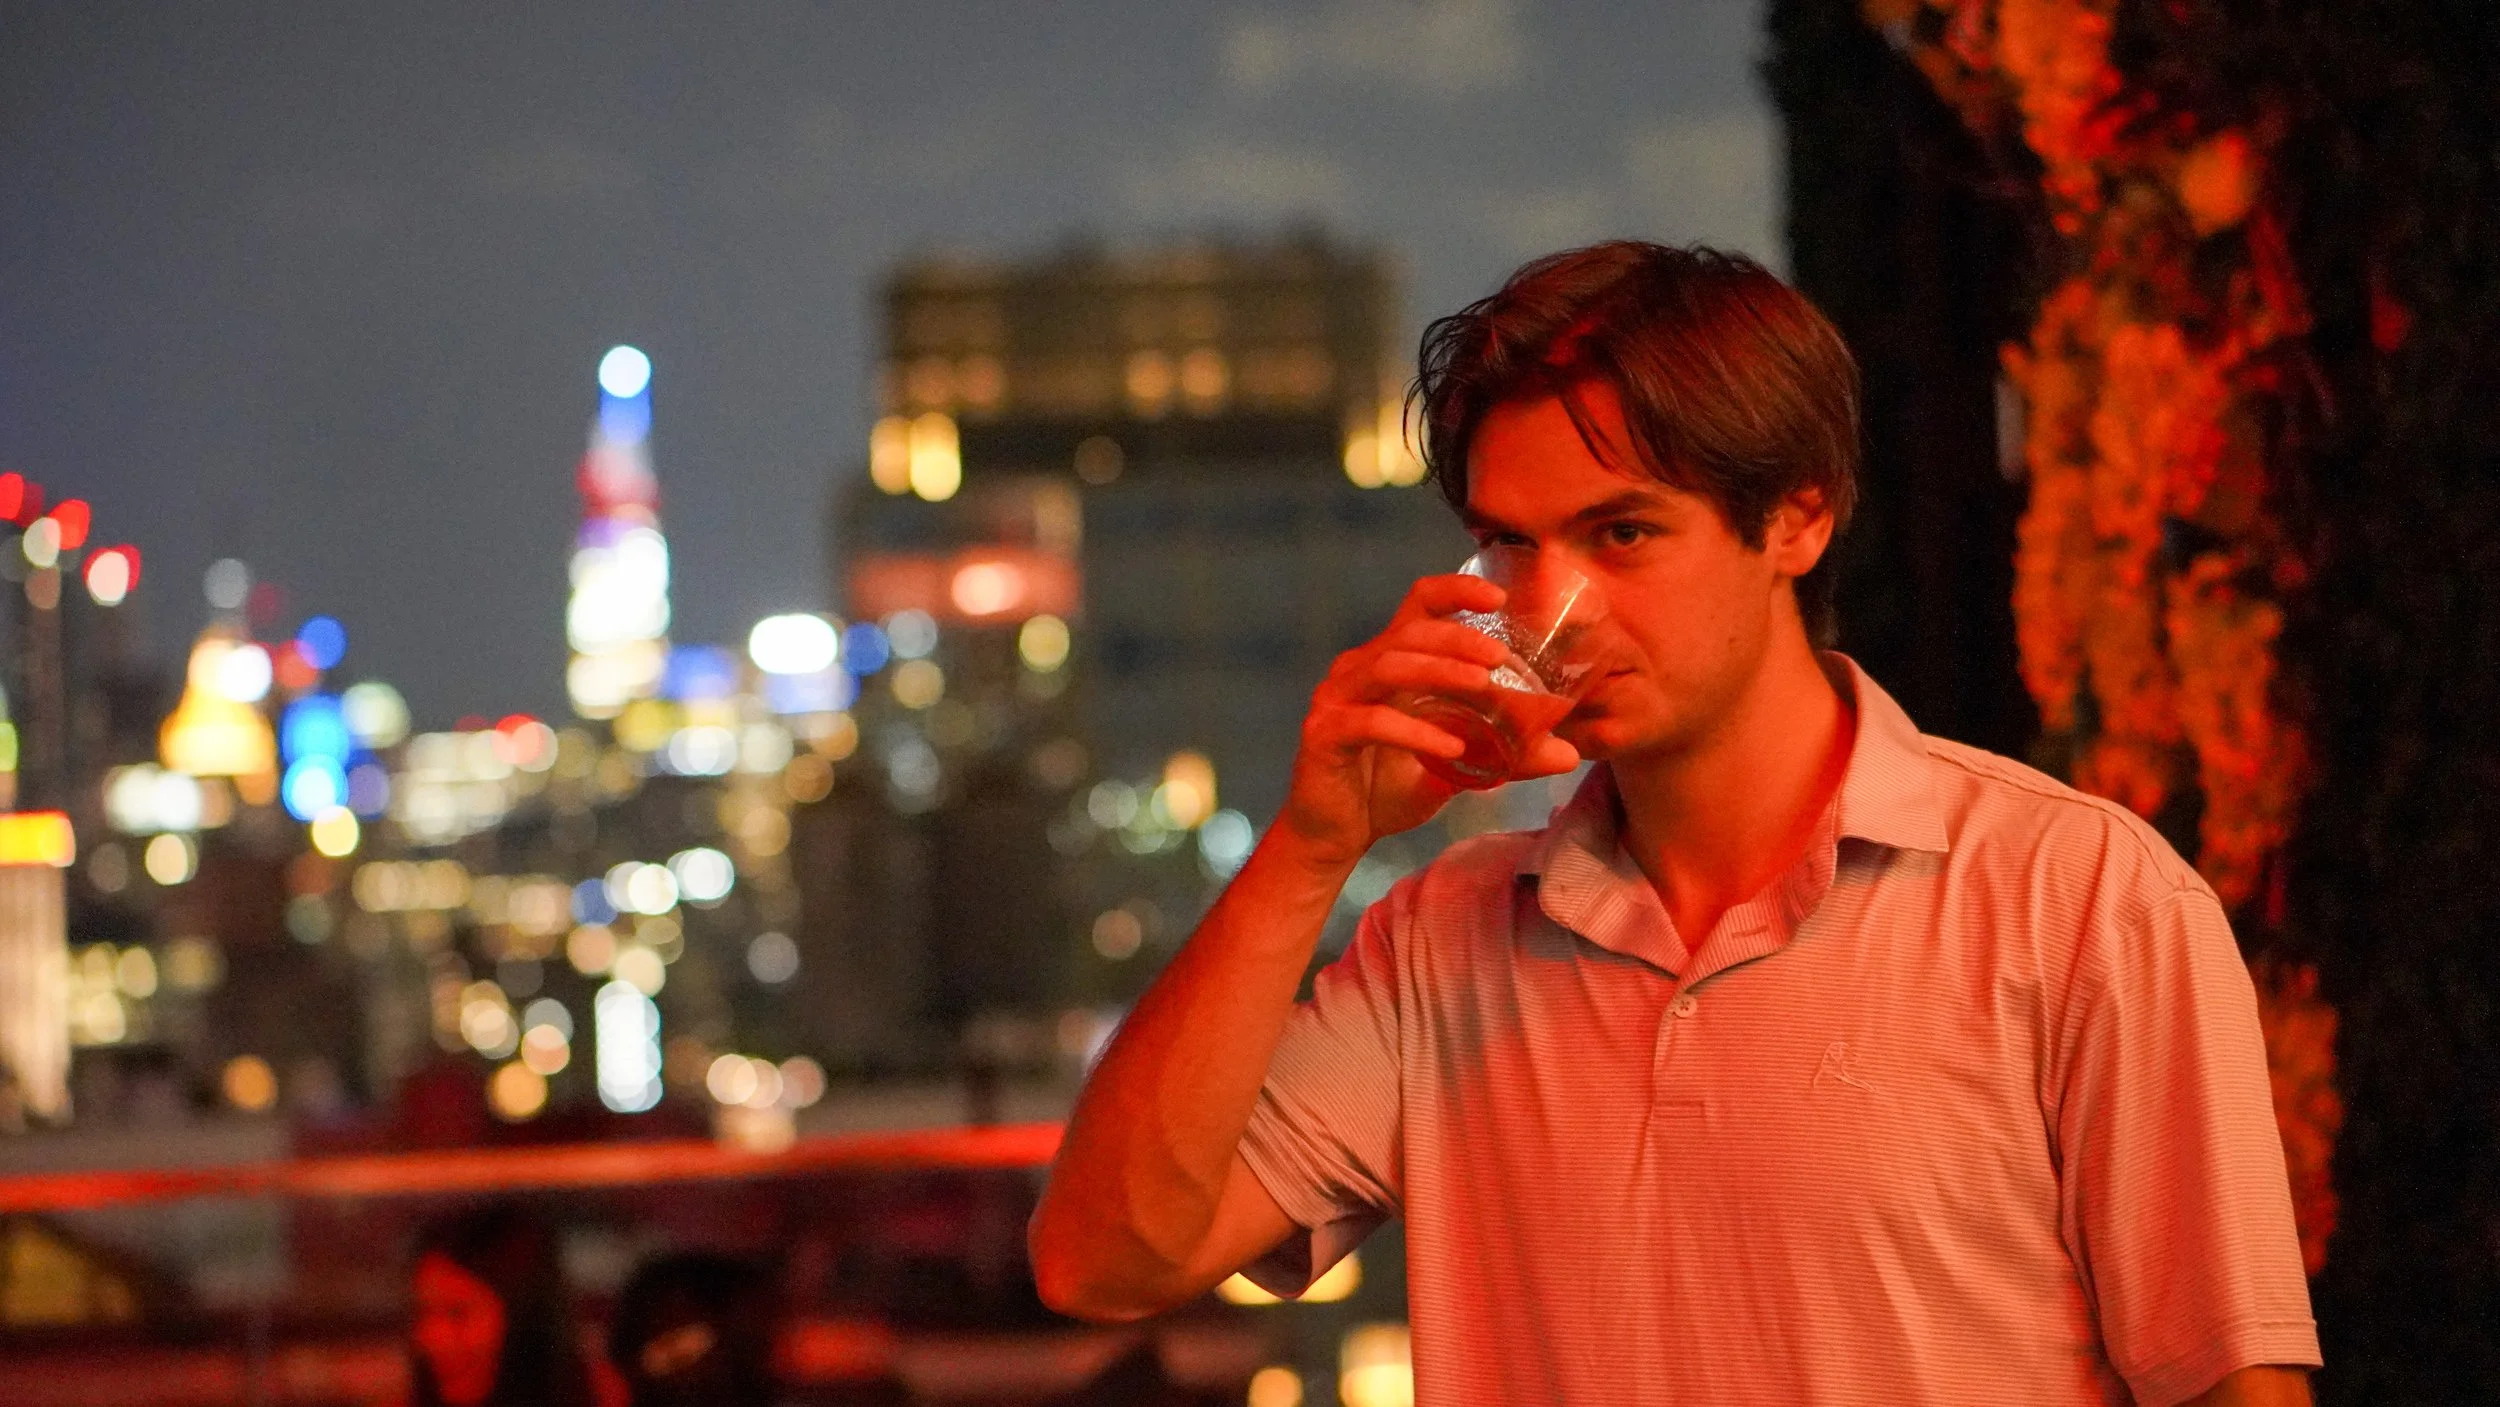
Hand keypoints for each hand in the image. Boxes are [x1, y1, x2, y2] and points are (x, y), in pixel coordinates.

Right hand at [1274, 573, 1581, 868]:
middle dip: (1459, 638)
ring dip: (1441, 672)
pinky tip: (1452, 746)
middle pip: (1410, 631)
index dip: (1455, 589)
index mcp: (1389, 660)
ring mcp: (1337, 698)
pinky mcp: (1325, 734)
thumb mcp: (1456, 768)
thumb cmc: (1389, 789)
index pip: (1419, 603)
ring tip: (1484, 687)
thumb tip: (1569, 753)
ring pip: (1390, 666)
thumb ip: (1505, 757)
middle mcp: (1359, 668)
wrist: (1334, 836)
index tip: (1499, 596)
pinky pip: (1374, 722)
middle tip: (1502, 657)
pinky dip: (1416, 731)